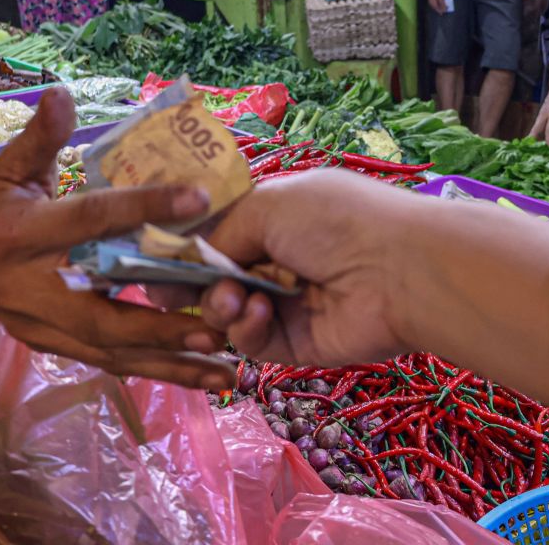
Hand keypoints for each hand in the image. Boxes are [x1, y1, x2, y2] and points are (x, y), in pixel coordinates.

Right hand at [0, 89, 232, 389]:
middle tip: (221, 320)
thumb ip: (42, 135)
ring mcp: (39, 324)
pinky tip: (201, 377)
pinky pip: (108, 363)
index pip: (92, 218)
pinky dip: (155, 371)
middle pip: (103, 313)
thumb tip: (61, 92)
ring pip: (111, 351)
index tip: (202, 198)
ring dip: (171, 362)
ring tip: (226, 368)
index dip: (144, 206)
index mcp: (22, 233)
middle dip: (163, 323)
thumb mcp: (11, 165)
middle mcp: (31, 287)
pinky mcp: (50, 346)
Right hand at [191, 171, 416, 366]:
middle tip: (170, 291)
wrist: (399, 271)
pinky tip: (260, 312)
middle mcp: (277, 259)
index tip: (149, 262)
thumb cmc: (334, 221)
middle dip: (191, 283)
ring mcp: (285, 303)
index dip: (182, 250)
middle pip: (213, 278)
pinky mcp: (294, 343)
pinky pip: (251, 342)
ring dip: (219, 305)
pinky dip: (247, 328)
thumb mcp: (266, 206)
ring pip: (226, 313)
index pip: (215, 235)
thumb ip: (218, 233)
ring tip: (233, 299)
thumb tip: (185, 262)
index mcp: (274, 217)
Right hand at [424, 0, 452, 14]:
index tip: (446, 9)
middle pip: (434, 4)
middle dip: (438, 9)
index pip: (440, 1)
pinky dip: (431, 4)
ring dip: (434, 8)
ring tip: (438, 11)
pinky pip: (429, 0)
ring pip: (431, 3)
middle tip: (442, 13)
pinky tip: (434, 6)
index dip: (443, 6)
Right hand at [529, 80, 548, 145]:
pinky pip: (537, 123)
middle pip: (536, 128)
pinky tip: (537, 136)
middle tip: (531, 148)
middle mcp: (545, 114)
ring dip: (533, 135)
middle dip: (533, 138)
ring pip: (535, 126)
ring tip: (532, 145)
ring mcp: (541, 113)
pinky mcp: (541, 112)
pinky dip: (536, 130)